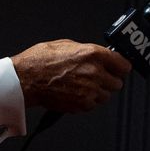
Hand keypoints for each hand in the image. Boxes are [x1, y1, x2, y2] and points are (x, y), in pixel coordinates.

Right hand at [11, 40, 130, 112]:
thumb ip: (88, 52)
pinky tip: (76, 92)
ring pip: (107, 96)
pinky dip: (87, 101)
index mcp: (93, 54)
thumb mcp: (67, 45)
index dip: (121, 67)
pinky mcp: (82, 104)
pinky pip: (93, 105)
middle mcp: (95, 72)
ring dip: (99, 92)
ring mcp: (89, 91)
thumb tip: (99, 56)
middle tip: (99, 77)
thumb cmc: (40, 61)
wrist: (26, 79)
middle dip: (110, 80)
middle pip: (118, 83)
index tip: (119, 68)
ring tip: (84, 85)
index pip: (124, 64)